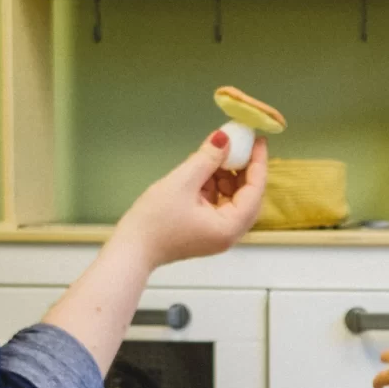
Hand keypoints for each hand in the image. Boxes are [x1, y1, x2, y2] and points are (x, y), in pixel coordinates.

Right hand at [110, 133, 268, 269]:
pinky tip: (202, 172)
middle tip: (240, 144)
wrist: (130, 249)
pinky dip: (214, 187)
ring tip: (214, 156)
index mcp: (230, 226)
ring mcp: (217, 234)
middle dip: (243, 169)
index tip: (258, 140)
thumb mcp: (182, 182)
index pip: (255, 190)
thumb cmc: (155, 219)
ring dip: (226, 177)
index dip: (258, 162)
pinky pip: (217, 205)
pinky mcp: (204, 231)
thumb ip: (207, 158)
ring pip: (231, 199)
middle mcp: (229, 233)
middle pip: (247, 196)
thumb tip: (225, 138)